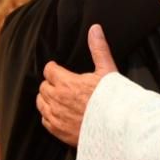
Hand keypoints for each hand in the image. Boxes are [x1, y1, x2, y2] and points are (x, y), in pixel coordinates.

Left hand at [37, 25, 117, 146]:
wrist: (117, 128)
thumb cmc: (113, 98)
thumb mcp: (107, 70)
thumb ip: (98, 49)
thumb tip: (95, 28)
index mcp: (66, 83)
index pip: (49, 70)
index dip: (54, 68)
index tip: (57, 68)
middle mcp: (57, 100)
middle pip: (43, 87)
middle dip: (50, 83)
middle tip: (60, 83)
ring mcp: (56, 117)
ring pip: (41, 104)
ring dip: (46, 99)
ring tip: (57, 97)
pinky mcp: (59, 131)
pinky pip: (45, 121)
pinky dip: (49, 115)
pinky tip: (58, 113)